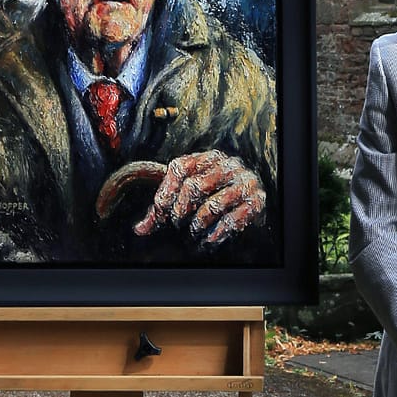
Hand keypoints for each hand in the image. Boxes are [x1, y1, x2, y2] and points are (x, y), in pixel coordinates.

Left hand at [133, 150, 265, 246]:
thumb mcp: (187, 194)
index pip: (180, 167)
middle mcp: (227, 164)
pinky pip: (232, 220)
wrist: (249, 195)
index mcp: (207, 157)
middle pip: (194, 186)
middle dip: (181, 211)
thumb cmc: (211, 194)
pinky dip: (216, 233)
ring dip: (198, 223)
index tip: (161, 212)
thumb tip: (140, 229)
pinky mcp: (256, 200)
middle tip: (178, 224)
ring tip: (194, 231)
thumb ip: (162, 209)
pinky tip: (209, 238)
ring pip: (213, 205)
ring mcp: (244, 181)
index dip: (166, 191)